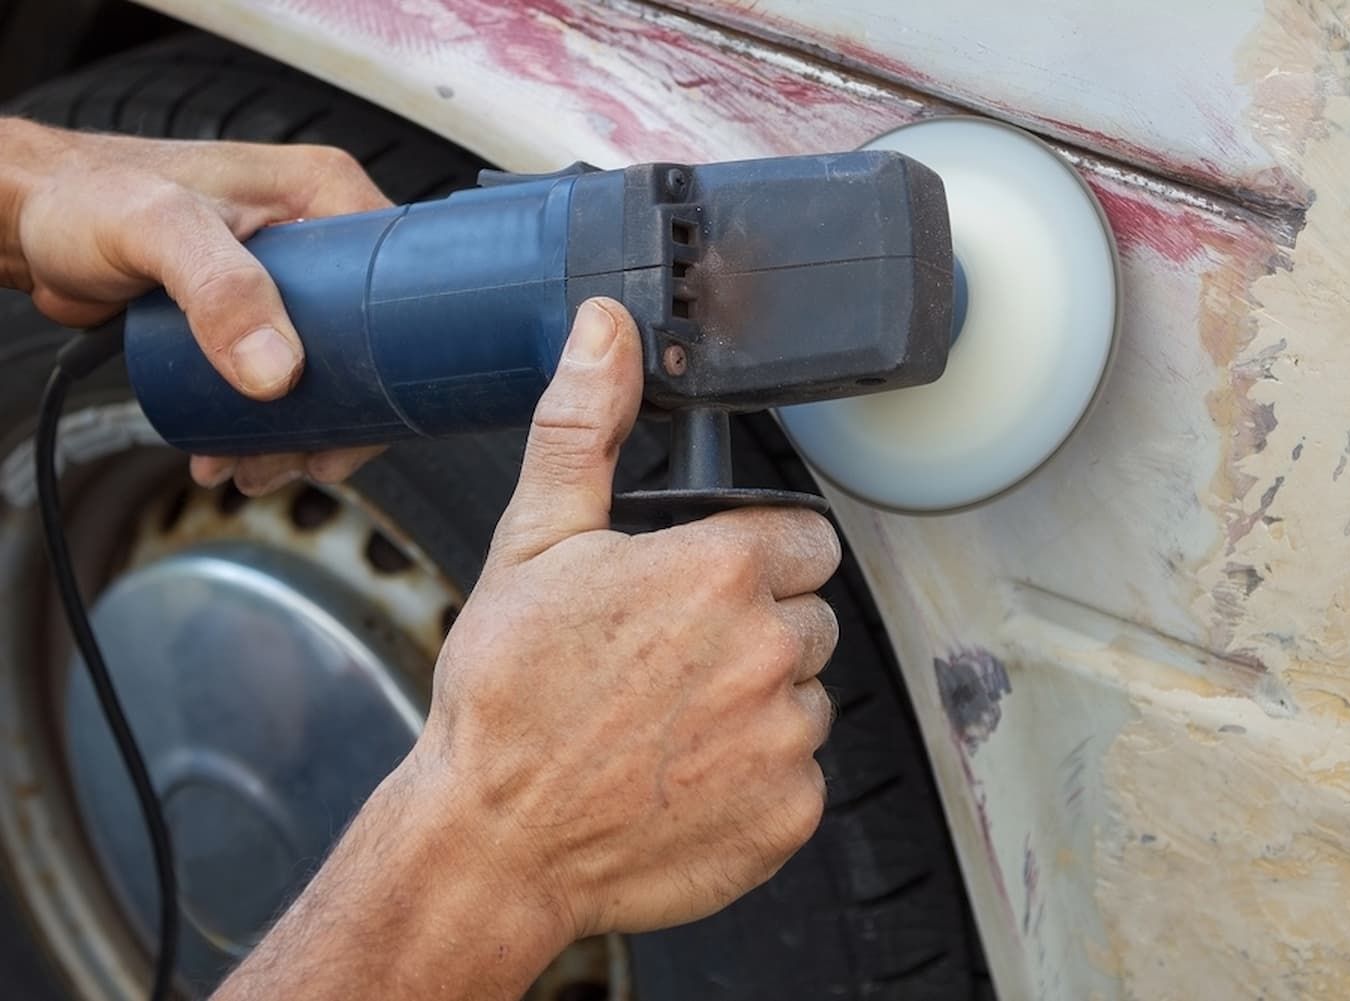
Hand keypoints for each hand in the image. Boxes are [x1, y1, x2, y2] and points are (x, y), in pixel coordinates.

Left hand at [0, 117, 389, 492]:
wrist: (29, 221)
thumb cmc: (84, 195)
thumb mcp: (159, 230)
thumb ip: (220, 291)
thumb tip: (278, 373)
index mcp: (321, 195)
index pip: (398, 278)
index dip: (397, 350)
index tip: (368, 409)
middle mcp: (315, 237)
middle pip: (368, 342)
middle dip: (337, 413)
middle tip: (305, 456)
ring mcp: (289, 280)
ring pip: (325, 371)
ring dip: (298, 431)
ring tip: (257, 466)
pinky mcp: (254, 314)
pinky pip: (285, 378)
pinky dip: (269, 424)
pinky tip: (237, 449)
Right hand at [209, 298, 840, 1000]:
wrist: (491, 839)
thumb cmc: (506, 698)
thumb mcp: (533, 541)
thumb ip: (585, 426)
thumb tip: (607, 333)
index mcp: (719, 570)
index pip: (803, 538)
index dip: (752, 556)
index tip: (702, 585)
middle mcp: (768, 650)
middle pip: (807, 614)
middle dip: (754, 624)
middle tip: (670, 655)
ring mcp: (784, 738)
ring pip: (807, 692)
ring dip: (758, 700)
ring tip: (671, 717)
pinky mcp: (789, 812)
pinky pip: (800, 770)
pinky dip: (758, 773)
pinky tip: (687, 771)